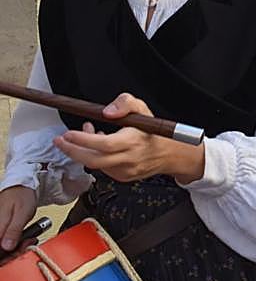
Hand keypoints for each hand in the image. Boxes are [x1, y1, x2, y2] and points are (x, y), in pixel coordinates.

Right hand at [0, 186, 36, 252]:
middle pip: (0, 250)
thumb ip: (13, 231)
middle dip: (14, 252)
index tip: (20, 251)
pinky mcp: (0, 229)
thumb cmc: (22, 196)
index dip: (7, 255)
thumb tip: (6, 247)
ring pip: (3, 247)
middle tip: (29, 243)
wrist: (22, 187)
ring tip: (29, 240)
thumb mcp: (22, 213)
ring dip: (16, 248)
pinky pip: (5, 241)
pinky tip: (25, 239)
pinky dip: (16, 243)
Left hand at [52, 94, 204, 185]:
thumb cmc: (153, 132)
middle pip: (93, 160)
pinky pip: (102, 169)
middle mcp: (128, 158)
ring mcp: (124, 170)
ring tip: (78, 139)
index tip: (69, 133)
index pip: (103, 144)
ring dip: (82, 152)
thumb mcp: (142, 109)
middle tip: (60, 141)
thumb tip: (107, 111)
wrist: (168, 154)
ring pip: (95, 165)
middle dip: (72, 151)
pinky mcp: (122, 177)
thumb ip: (125, 103)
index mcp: (133, 141)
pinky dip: (94, 158)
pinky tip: (95, 148)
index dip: (83, 139)